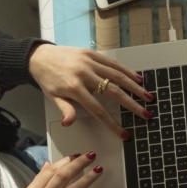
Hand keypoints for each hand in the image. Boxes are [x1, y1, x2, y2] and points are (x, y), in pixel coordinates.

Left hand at [28, 44, 152, 139]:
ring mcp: (89, 62)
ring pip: (117, 76)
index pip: (98, 110)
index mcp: (74, 88)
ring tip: (148, 97)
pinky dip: (126, 71)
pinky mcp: (91, 53)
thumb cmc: (47, 79)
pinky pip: (112, 63)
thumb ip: (65, 110)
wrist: (38, 56)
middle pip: (113, 92)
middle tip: (146, 114)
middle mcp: (84, 74)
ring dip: (135, 87)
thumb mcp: (54, 97)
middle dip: (132, 104)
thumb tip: (68, 123)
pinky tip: (138, 78)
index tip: (124, 134)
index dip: (112, 124)